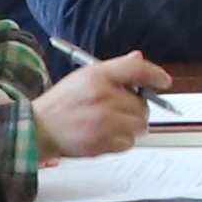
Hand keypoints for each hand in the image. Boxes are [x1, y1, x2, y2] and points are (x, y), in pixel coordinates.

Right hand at [36, 54, 166, 158]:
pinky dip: (122, 142)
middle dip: (137, 109)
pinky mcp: (102, 142)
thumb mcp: (83, 77)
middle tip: (122, 111)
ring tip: (113, 125)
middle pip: (142, 103)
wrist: (37, 130)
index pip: (136, 69)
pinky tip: (106, 136)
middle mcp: (101, 96)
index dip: (154, 74)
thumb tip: (138, 58)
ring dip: (132, 127)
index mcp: (96, 76)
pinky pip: (129, 143)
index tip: (163, 82)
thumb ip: (114, 69)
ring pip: (140, 125)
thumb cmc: (60, 105)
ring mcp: (102, 121)